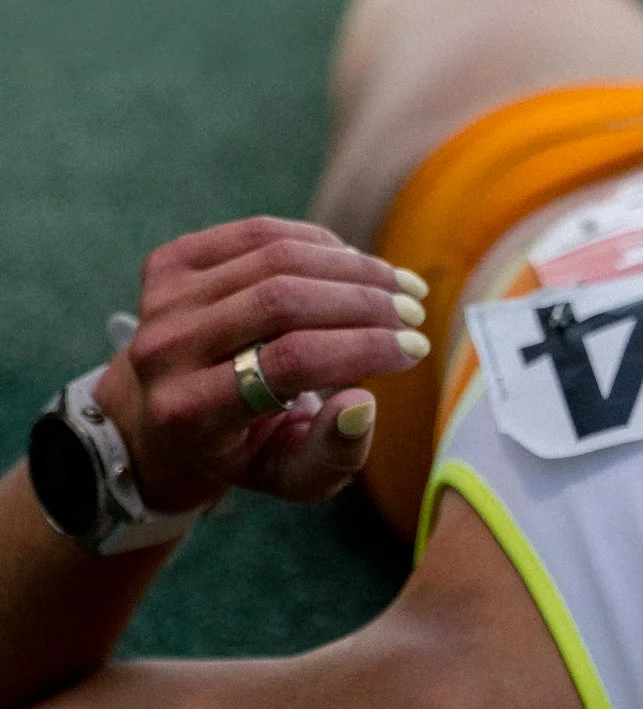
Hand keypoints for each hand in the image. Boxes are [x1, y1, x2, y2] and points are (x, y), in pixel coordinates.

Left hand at [91, 218, 431, 512]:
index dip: (363, 347)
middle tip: (414, 315)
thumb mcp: (290, 475)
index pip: (290, 361)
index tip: (414, 349)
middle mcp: (164, 350)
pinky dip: (320, 244)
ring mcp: (161, 299)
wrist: (167, 415)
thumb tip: (362, 404)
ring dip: (353, 268)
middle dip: (365, 303)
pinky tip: (356, 266)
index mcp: (190, 412)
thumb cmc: (248, 447)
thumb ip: (331, 456)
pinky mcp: (168, 262)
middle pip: (283, 300)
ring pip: (277, 258)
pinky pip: (260, 233)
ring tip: (400, 288)